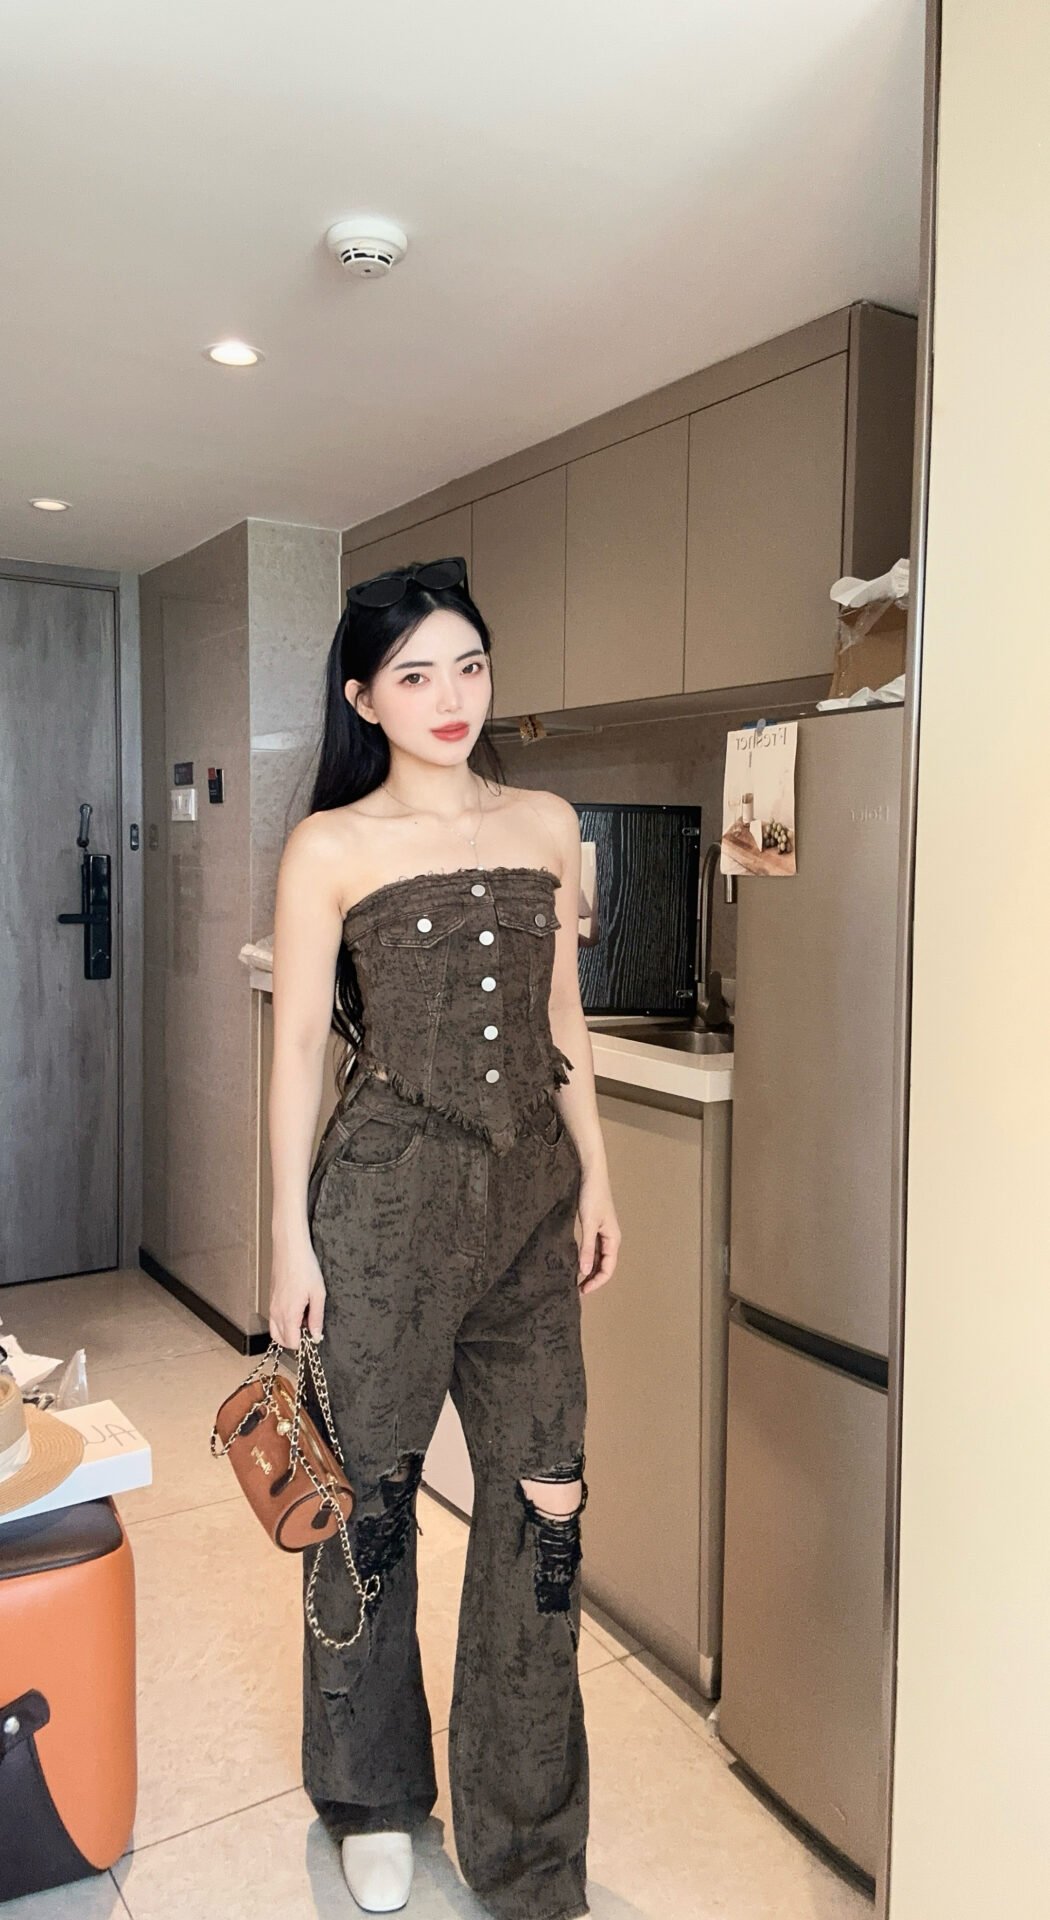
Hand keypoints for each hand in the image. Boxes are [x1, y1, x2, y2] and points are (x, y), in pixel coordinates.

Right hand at [269, 1242, 326, 1348]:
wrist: (290, 1249)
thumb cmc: (304, 1267)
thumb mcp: (318, 1294)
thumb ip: (317, 1318)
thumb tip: (316, 1335)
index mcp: (289, 1314)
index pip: (292, 1343)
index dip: (304, 1342)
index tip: (314, 1335)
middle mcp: (276, 1312)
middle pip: (281, 1340)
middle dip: (295, 1339)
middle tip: (309, 1327)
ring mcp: (272, 1305)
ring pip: (275, 1331)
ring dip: (288, 1331)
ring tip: (303, 1318)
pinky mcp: (271, 1298)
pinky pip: (274, 1318)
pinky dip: (283, 1321)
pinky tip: (297, 1308)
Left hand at [575, 1172, 619, 1295]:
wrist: (591, 1173)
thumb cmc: (592, 1196)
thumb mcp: (588, 1224)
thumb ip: (587, 1248)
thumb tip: (585, 1272)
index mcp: (613, 1239)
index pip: (608, 1269)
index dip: (597, 1282)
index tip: (582, 1291)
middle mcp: (610, 1238)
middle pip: (605, 1265)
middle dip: (594, 1279)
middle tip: (578, 1289)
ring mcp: (603, 1231)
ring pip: (599, 1257)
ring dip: (590, 1269)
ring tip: (576, 1279)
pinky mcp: (595, 1225)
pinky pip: (593, 1248)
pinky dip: (587, 1257)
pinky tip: (577, 1261)